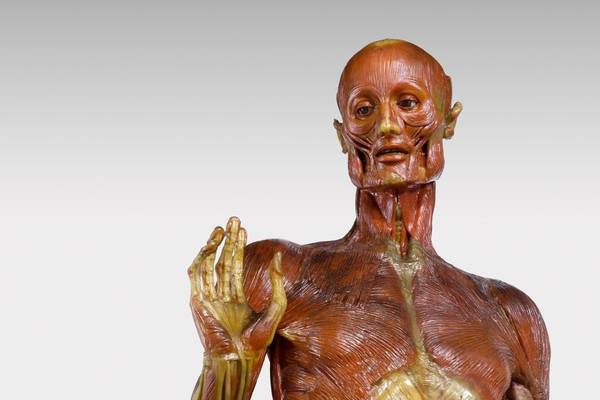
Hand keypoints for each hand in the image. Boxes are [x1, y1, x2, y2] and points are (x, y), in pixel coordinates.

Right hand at [188, 217, 286, 358]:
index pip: (236, 265)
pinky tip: (210, 245)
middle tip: (234, 219)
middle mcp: (221, 295)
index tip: (243, 229)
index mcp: (236, 297)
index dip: (239, 246)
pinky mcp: (198, 301)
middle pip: (223, 260)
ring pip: (209, 265)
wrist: (238, 357)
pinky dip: (201, 259)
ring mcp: (208, 297)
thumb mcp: (275, 306)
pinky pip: (197, 276)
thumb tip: (278, 255)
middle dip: (229, 240)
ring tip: (221, 228)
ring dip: (214, 245)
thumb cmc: (257, 339)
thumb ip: (276, 281)